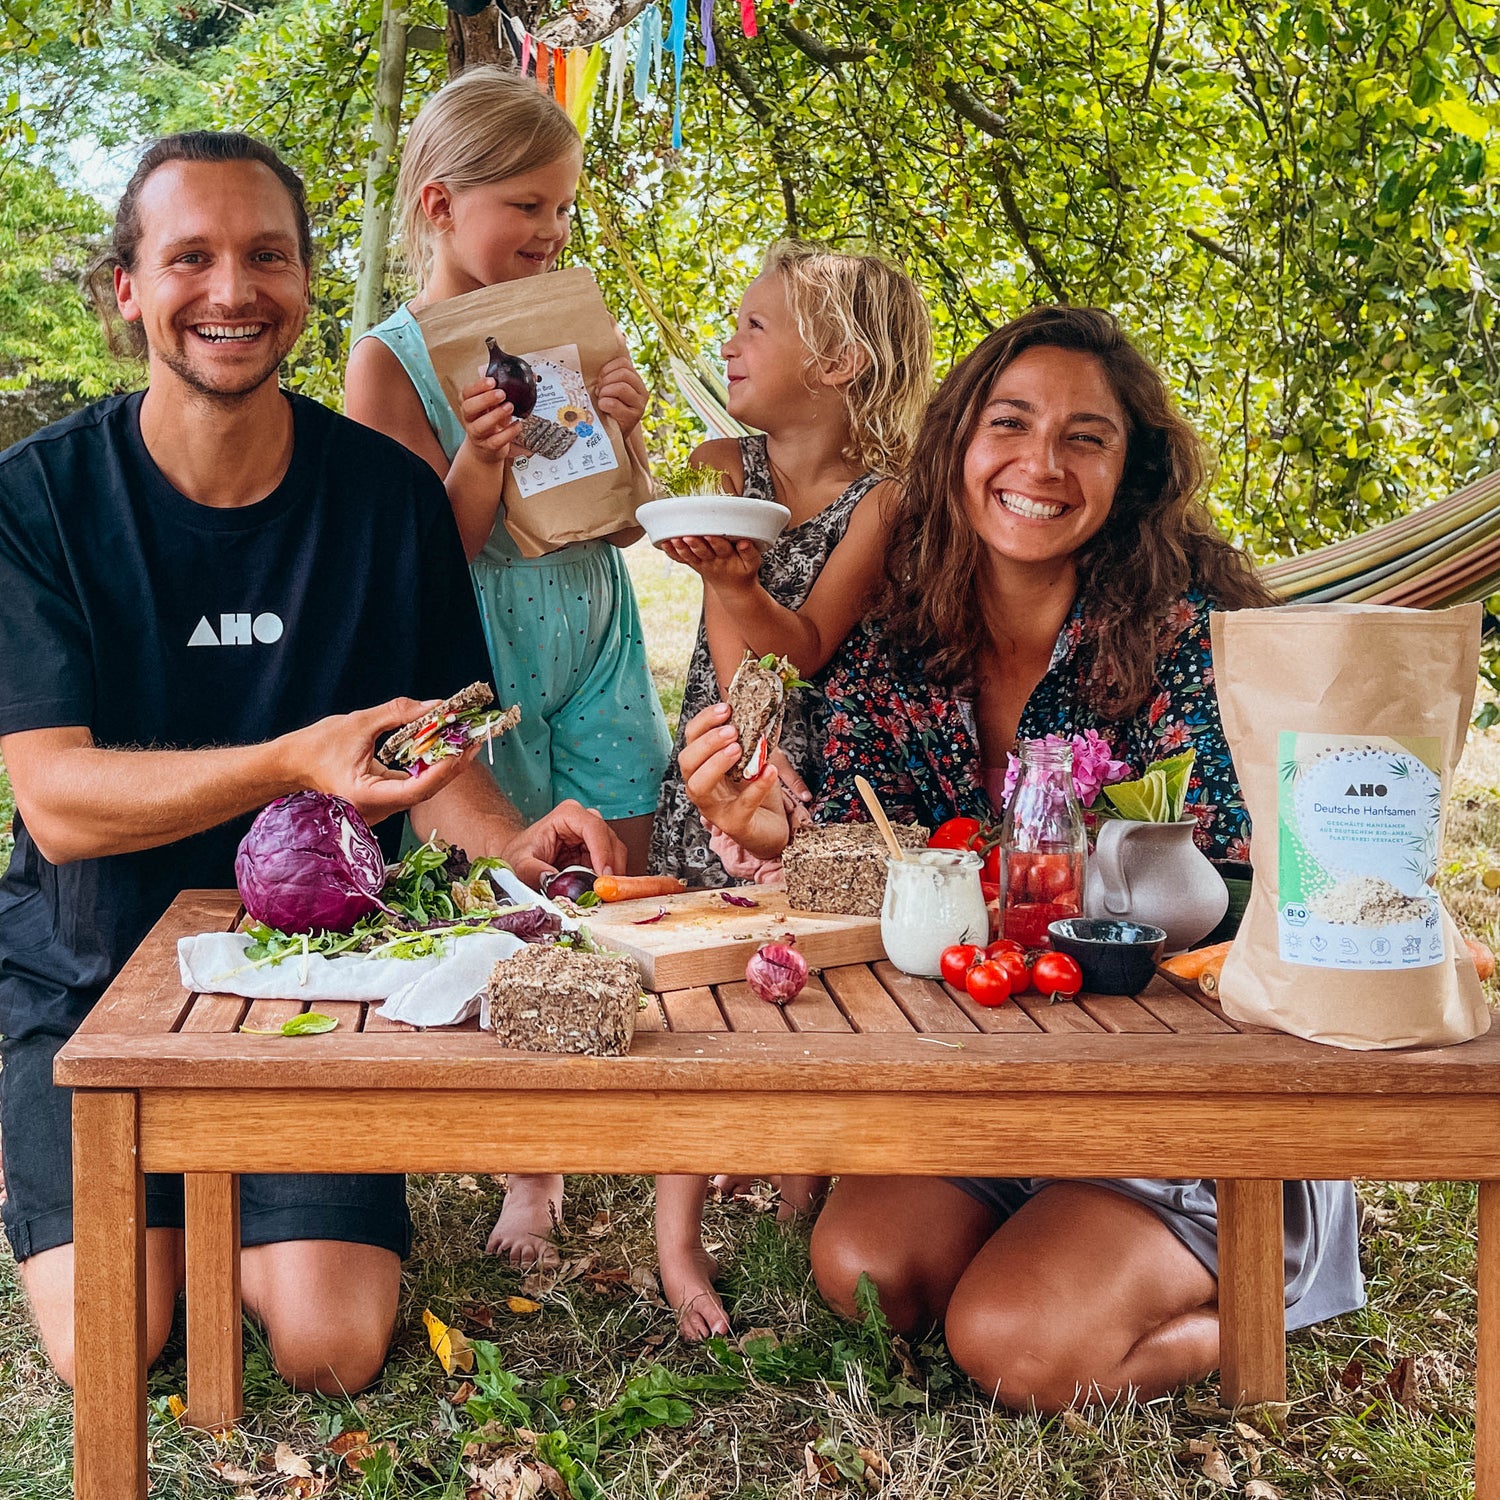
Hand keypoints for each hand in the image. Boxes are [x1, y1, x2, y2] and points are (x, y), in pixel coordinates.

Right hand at [285, 698, 473, 823]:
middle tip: (473, 741)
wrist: (291, 765)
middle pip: (423, 792)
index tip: (460, 749)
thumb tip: (435, 707)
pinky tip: (443, 749)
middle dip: (451, 767)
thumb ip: (397, 713)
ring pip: (420, 791)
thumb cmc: (316, 746)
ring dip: (443, 767)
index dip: (441, 771)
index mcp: (365, 796)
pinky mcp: (382, 800)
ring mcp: (379, 808)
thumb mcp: (358, 723)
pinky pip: (411, 787)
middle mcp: (375, 809)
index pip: (413, 790)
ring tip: (464, 742)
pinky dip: (428, 768)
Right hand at [459, 375, 523, 464]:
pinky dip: (508, 432)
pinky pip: (496, 441)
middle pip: (469, 407)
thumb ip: (506, 390)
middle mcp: (470, 419)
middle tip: (502, 394)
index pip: (466, 393)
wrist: (486, 449)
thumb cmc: (491, 422)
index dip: (477, 386)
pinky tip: (517, 425)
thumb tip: (532, 376)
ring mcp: (477, 434)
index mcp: (470, 404)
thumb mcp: (495, 405)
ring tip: (510, 407)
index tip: (492, 381)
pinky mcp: (488, 447)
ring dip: (496, 415)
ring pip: (480, 425)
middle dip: (485, 399)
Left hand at [503, 798, 626, 887]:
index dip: (603, 853)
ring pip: (616, 854)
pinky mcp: (598, 851)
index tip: (603, 876)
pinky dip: (608, 880)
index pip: (594, 829)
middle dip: (611, 869)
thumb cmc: (520, 853)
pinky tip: (598, 891)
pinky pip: (612, 865)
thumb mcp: (520, 863)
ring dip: (611, 876)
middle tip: (604, 892)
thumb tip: (550, 879)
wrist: (518, 856)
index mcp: (568, 814)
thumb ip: (532, 871)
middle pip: (611, 842)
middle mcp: (586, 820)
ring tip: (600, 894)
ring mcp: (595, 835)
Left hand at [594, 346, 648, 435]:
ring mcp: (640, 405)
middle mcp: (642, 392)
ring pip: (621, 387)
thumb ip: (607, 374)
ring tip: (601, 399)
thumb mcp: (607, 387)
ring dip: (605, 392)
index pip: (624, 363)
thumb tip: (594, 353)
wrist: (610, 434)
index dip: (608, 369)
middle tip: (599, 391)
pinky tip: (603, 408)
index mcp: (636, 381)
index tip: (600, 379)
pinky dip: (604, 403)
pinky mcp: (633, 418)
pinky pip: (615, 403)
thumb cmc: (605, 408)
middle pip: (623, 373)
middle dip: (606, 381)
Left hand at [655, 534, 762, 591]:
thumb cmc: (744, 571)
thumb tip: (744, 542)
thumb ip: (749, 553)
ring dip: (680, 548)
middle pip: (702, 552)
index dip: (715, 542)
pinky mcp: (694, 564)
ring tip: (672, 540)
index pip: (721, 549)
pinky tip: (664, 544)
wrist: (734, 590)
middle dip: (694, 544)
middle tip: (686, 537)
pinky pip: (681, 559)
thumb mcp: (752, 564)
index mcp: (728, 559)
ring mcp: (701, 564)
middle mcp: (712, 561)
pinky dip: (672, 552)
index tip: (709, 535)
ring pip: (689, 556)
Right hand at [678, 702, 791, 858]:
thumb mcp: (753, 760)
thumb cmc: (757, 790)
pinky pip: (742, 805)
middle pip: (687, 762)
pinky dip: (756, 786)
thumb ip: (750, 740)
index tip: (726, 708)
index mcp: (702, 766)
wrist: (773, 826)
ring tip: (738, 748)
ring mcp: (714, 808)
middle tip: (732, 731)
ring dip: (716, 763)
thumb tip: (758, 711)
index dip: (704, 721)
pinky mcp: (734, 824)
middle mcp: (701, 786)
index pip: (691, 739)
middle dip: (707, 743)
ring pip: (699, 786)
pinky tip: (769, 771)